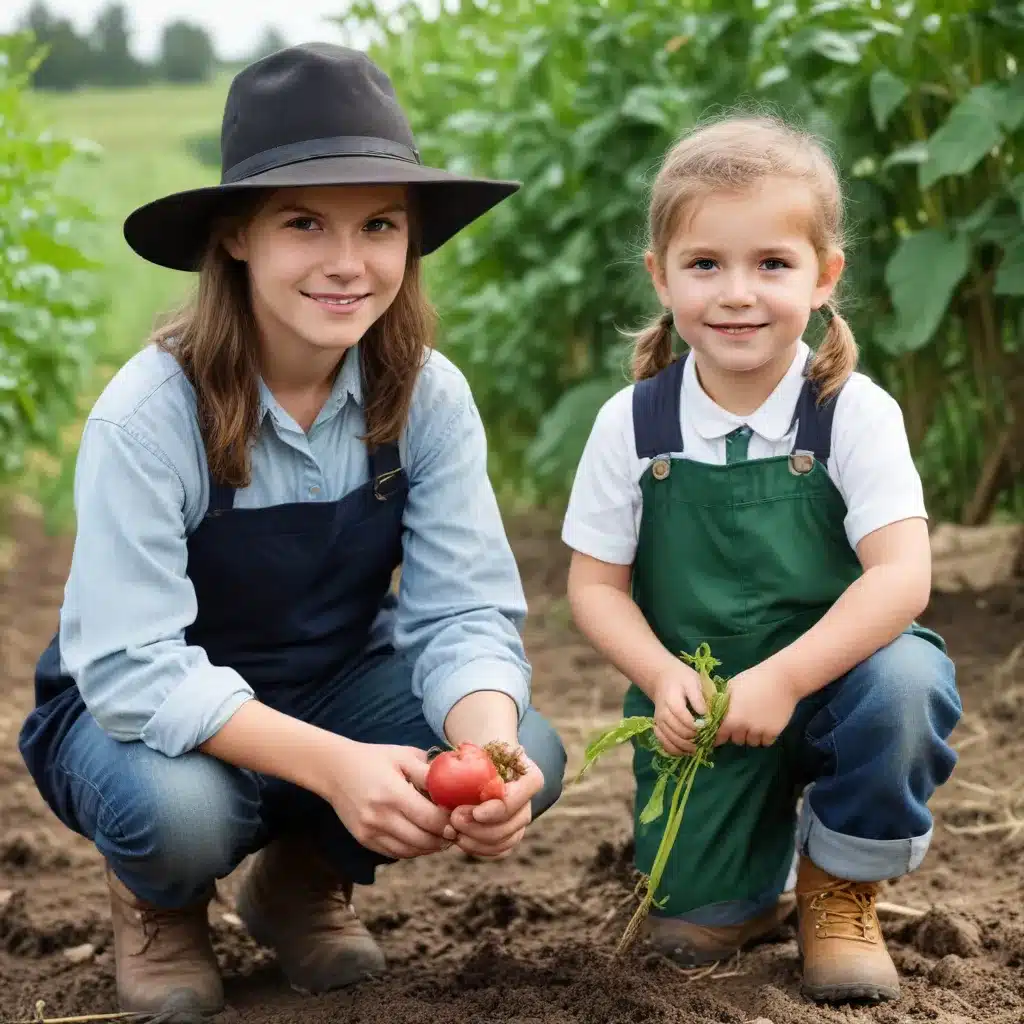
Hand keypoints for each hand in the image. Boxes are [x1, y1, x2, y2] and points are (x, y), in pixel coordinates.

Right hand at [327, 739, 457, 859]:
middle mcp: (380, 817)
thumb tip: (456, 785)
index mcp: (392, 794)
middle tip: (457, 830)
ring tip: (443, 837)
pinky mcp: (364, 840)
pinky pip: (395, 853)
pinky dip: (413, 850)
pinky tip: (423, 839)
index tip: (460, 817)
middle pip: (423, 840)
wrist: (335, 769)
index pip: (431, 819)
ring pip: (411, 851)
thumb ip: (429, 772)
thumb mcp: (403, 756)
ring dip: (430, 847)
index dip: (450, 822)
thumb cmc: (375, 758)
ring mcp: (370, 831)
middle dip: (444, 838)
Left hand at [449, 748, 544, 858]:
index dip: (497, 809)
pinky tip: (458, 838)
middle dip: (479, 827)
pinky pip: (498, 851)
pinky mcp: (510, 836)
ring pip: (504, 841)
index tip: (475, 812)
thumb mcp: (471, 750)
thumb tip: (451, 765)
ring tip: (451, 829)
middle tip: (453, 819)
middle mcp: (529, 801)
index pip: (519, 797)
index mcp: (529, 776)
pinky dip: (477, 848)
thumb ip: (466, 758)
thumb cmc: (474, 753)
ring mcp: (520, 821)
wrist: (478, 765)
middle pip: (511, 823)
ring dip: (475, 840)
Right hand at [652, 661, 706, 755]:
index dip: (694, 724)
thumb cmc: (682, 679)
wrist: (663, 679)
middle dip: (692, 737)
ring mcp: (658, 721)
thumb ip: (699, 697)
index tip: (707, 727)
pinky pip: (663, 743)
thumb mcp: (693, 681)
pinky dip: (674, 750)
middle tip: (706, 740)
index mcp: (671, 699)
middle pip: (676, 730)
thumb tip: (705, 714)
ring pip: (670, 739)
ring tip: (698, 748)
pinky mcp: (658, 727)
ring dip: (685, 747)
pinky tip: (686, 751)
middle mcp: (662, 712)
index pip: (681, 715)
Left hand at [716, 661, 798, 747]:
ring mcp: (761, 731)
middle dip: (736, 734)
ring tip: (753, 725)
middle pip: (737, 740)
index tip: (719, 736)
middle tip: (739, 724)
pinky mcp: (775, 732)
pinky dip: (763, 737)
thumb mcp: (732, 686)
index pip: (721, 736)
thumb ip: (722, 701)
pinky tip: (764, 726)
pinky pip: (766, 742)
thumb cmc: (754, 679)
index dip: (719, 736)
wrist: (782, 679)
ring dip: (750, 736)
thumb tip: (713, 710)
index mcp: (732, 718)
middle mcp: (745, 728)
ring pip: (752, 743)